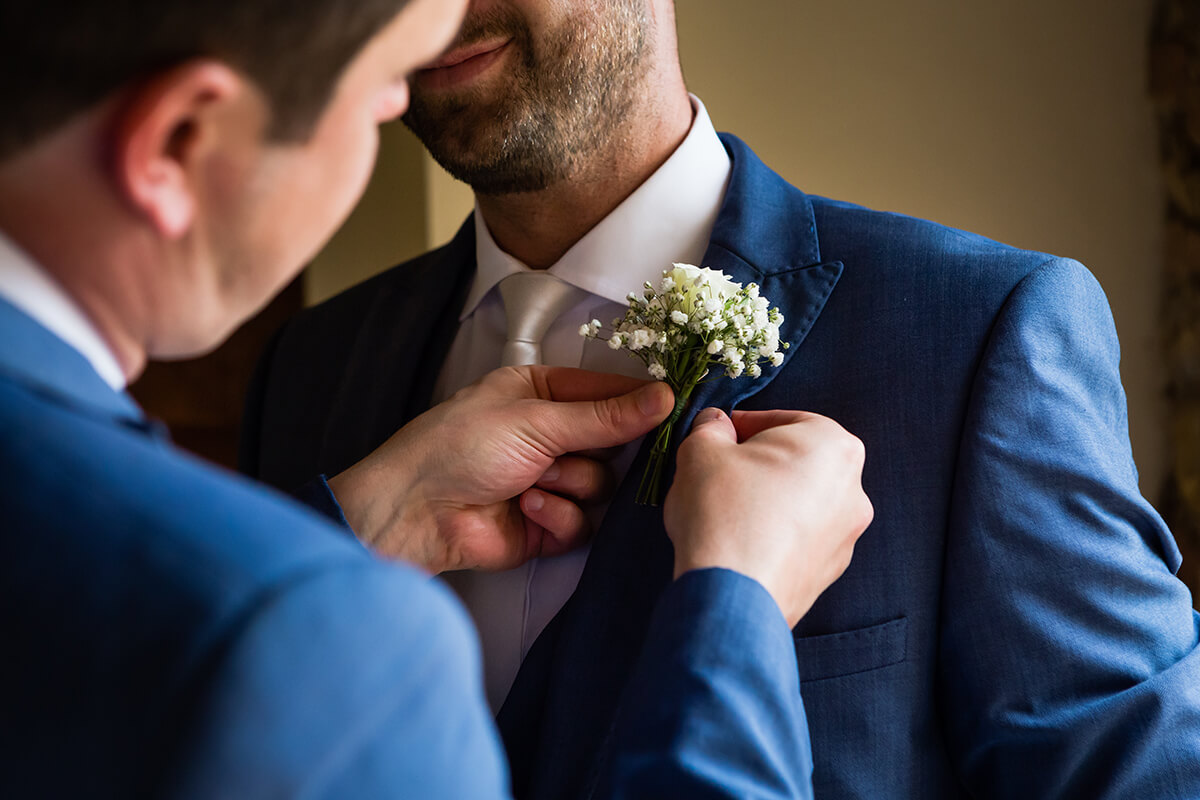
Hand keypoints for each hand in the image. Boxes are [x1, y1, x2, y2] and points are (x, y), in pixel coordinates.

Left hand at [328, 367, 673, 573]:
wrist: (417, 512)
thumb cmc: (463, 446)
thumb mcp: (536, 420)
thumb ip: (604, 416)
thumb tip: (666, 398)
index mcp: (541, 393)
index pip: (605, 391)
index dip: (636, 401)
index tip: (669, 406)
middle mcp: (549, 435)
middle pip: (612, 443)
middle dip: (595, 450)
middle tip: (576, 449)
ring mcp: (550, 482)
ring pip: (601, 485)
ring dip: (569, 484)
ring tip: (531, 483)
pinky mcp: (548, 527)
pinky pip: (583, 522)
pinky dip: (557, 516)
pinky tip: (526, 509)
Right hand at [664, 408, 872, 626]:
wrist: (732, 594)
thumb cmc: (724, 510)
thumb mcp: (702, 450)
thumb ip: (710, 428)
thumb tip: (714, 425)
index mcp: (833, 445)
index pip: (784, 420)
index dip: (744, 426)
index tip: (719, 437)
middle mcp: (854, 489)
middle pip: (797, 462)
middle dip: (758, 464)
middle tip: (719, 473)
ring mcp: (846, 535)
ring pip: (800, 503)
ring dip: (768, 501)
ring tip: (725, 511)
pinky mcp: (829, 572)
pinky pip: (799, 540)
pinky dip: (774, 535)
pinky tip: (739, 542)